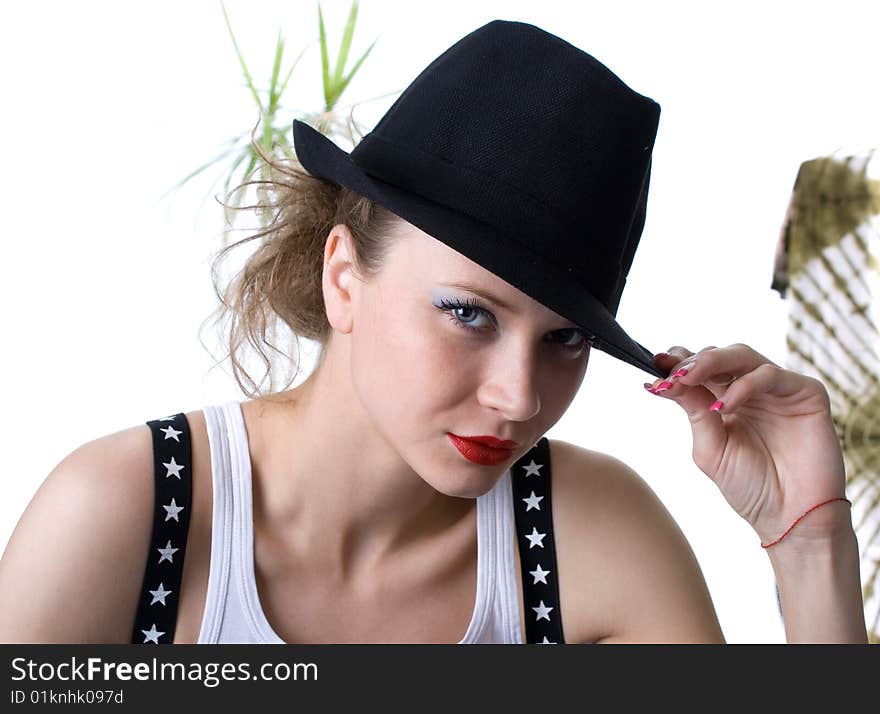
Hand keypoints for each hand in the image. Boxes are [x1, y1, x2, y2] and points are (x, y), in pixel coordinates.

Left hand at [645, 344, 849, 546]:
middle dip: (691, 361)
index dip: (677, 363)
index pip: (699, 369)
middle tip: (672, 374)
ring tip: (688, 378)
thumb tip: (662, 382)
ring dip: (712, 362)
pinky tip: (725, 406)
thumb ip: (693, 411)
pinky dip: (744, 385)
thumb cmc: (750, 487)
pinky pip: (772, 375)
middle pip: (718, 356)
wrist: (790, 518)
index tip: (654, 366)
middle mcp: (750, 390)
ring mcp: (777, 389)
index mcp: (724, 400)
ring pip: (743, 355)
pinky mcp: (806, 393)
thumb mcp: (710, 448)